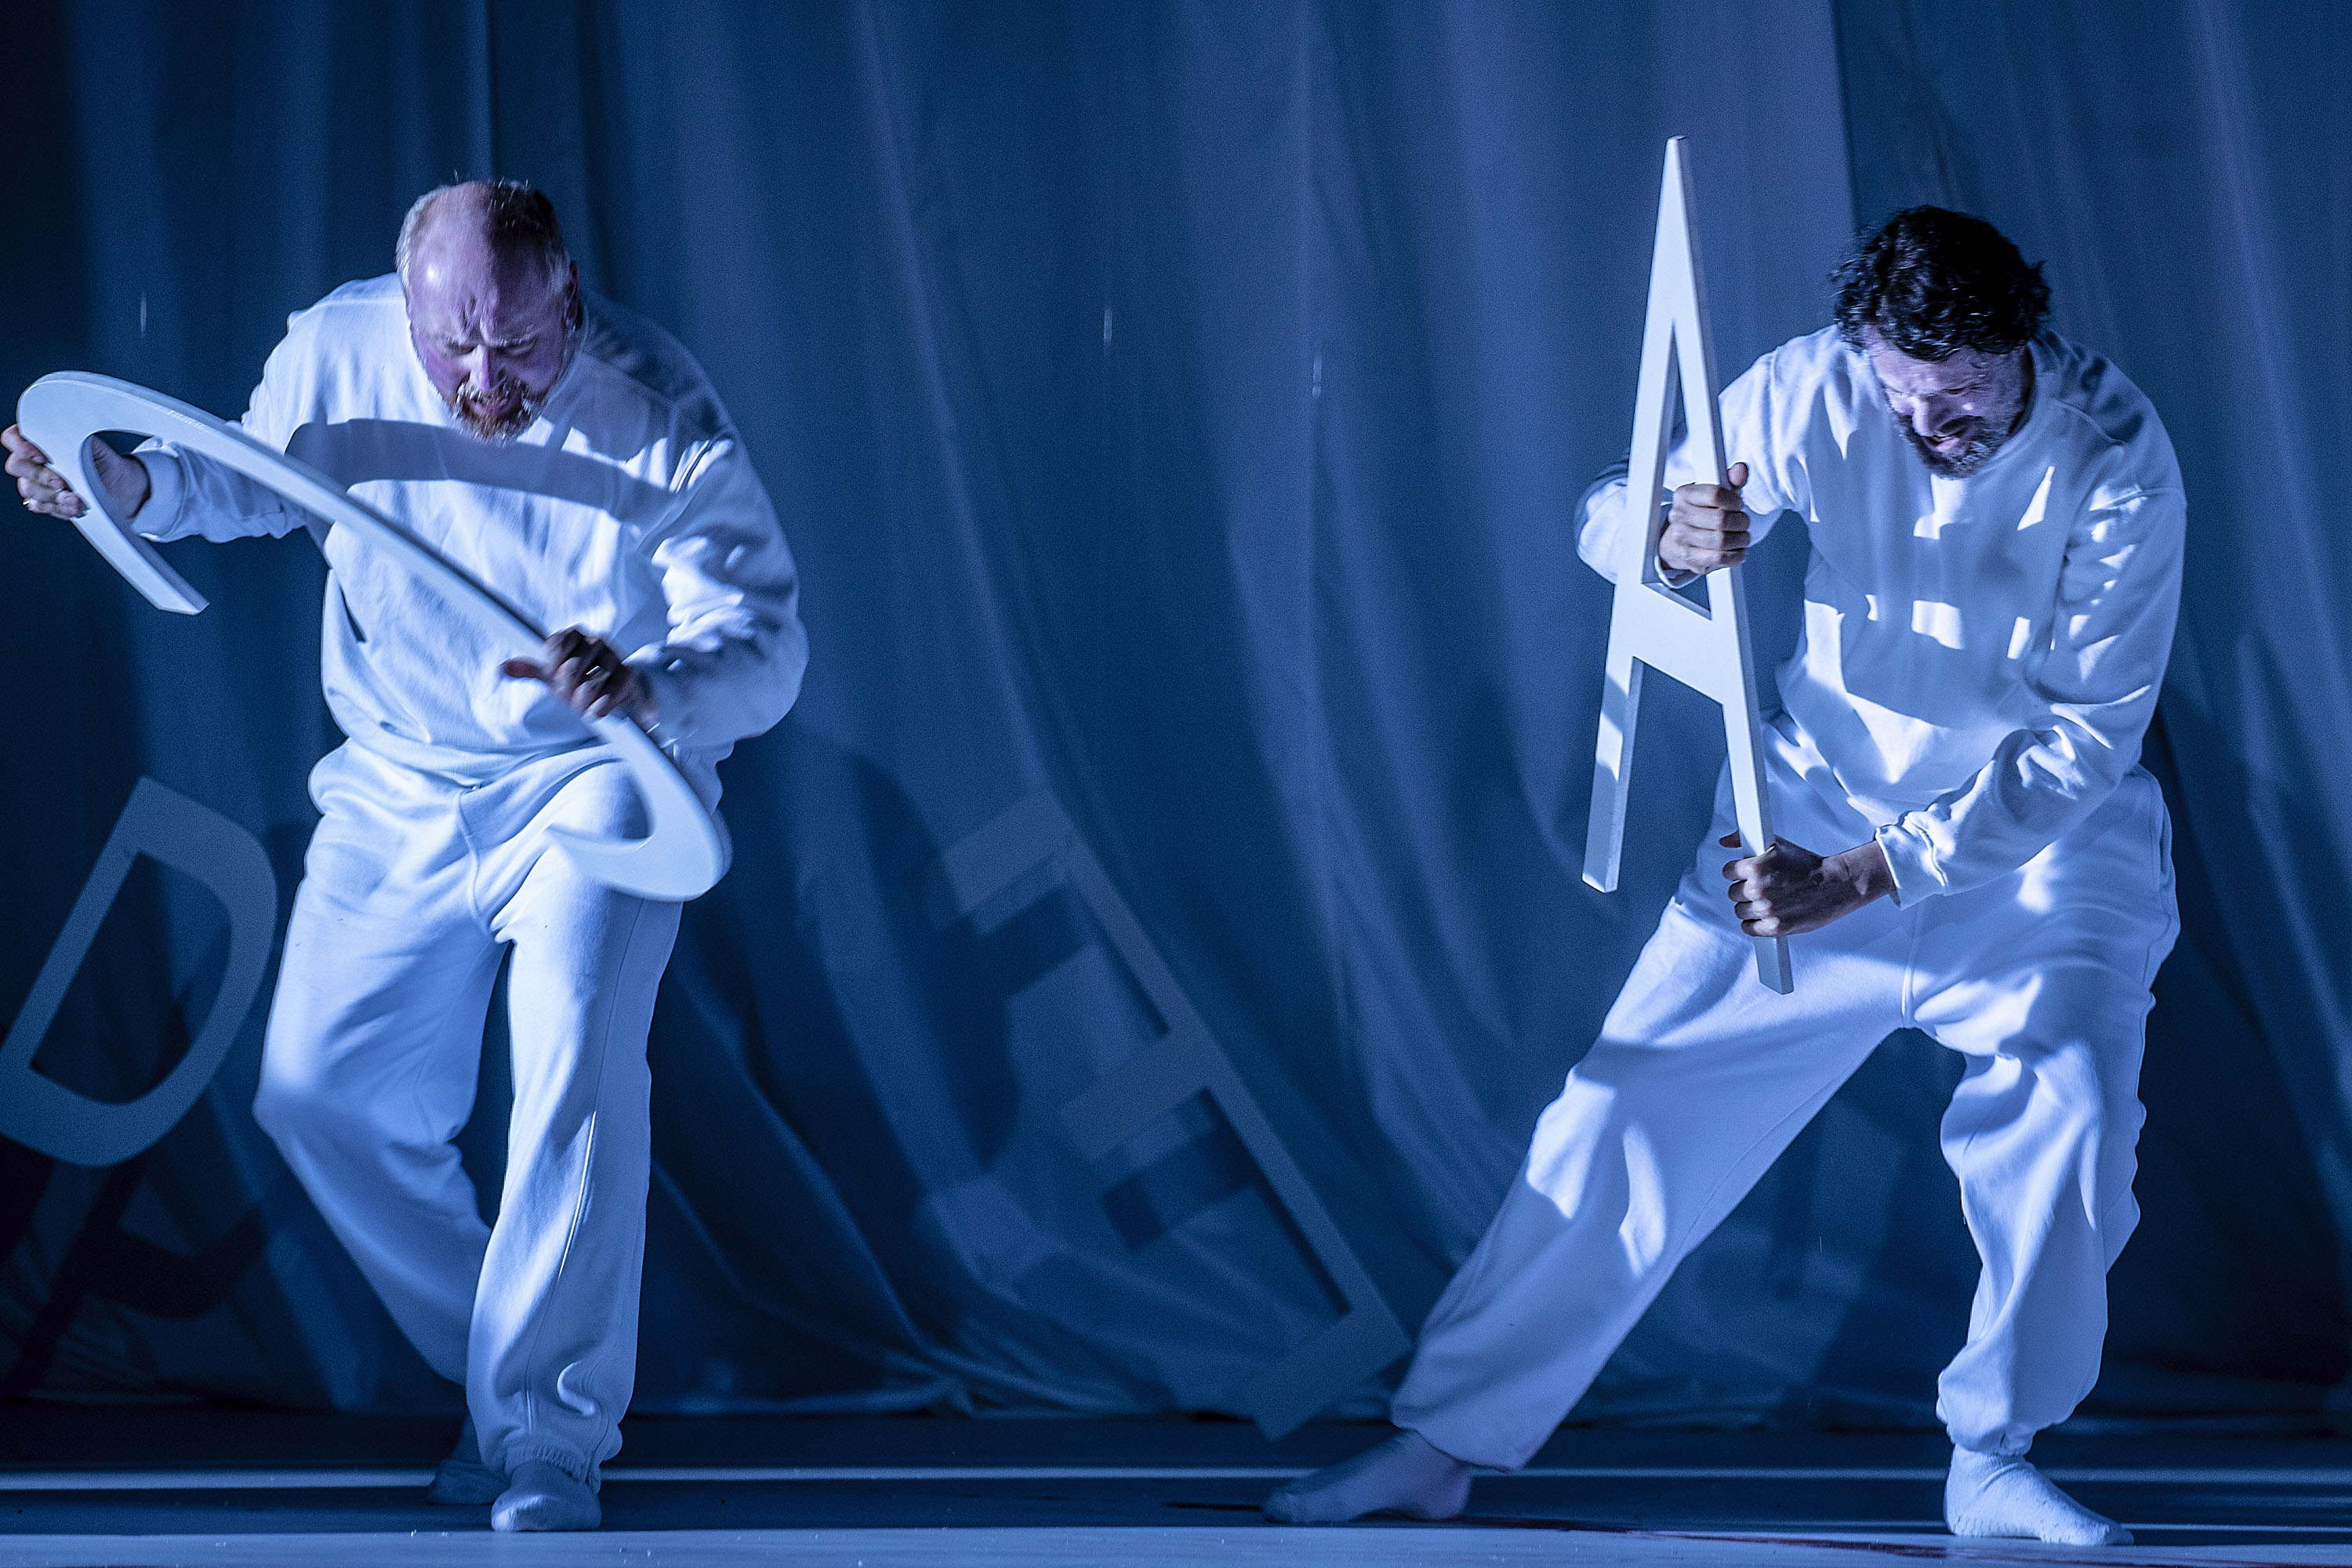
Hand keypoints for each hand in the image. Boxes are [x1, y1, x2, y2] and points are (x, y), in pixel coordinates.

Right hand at [3, 424, 149, 520]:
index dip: (19, 445)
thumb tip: (61, 430)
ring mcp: (37, 482)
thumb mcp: (90, 444)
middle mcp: (33, 461)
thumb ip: (71, 436)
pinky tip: (73, 505)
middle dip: (40, 475)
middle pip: (17, 466)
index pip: (12, 438)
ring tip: (75, 497)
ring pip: (28, 489)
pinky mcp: (46, 502)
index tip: (40, 455)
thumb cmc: (102, 461)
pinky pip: (39, 506)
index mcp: (39, 441)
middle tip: (61, 481)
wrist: (119, 486)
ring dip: (52, 495)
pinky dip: (58, 507)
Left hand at [500, 627, 650, 720]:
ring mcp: (614, 656)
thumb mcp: (553, 675)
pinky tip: (597, 709)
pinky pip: (609, 695)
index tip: (555, 677)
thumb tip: (504, 668)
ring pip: (589, 686)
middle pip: (570, 669)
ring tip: (584, 704)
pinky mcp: (628, 675)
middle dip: (567, 690)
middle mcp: (596, 640)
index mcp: (574, 635)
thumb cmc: (581, 681)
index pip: (554, 646)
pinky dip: (599, 708)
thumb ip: (530, 669)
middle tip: (571, 695)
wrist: (616, 692)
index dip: (552, 668)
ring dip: (582, 703)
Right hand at [1661, 460, 1749, 574]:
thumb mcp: (1716, 493)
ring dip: (1740, 539)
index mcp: (1683, 494)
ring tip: (1742, 537)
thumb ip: (1731, 480)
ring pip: (1722, 541)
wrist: (1681, 540)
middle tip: (1743, 522)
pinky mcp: (1690, 558)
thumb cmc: (1703, 513)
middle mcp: (1678, 516)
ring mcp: (1682, 539)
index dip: (1734, 501)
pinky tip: (1738, 549)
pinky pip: (1720, 558)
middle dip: (1741, 522)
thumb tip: (1741, 469)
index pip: (1715, 494)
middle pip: (1721, 520)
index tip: (1738, 505)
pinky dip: (1736, 555)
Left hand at [1719, 832, 1892, 936]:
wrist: (1836, 884)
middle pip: (1733, 893)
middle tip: (1763, 888)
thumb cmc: (1808, 865)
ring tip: (1768, 900)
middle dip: (1745, 890)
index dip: (1738, 873)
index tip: (1747, 875)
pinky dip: (1755, 925)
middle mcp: (1758, 888)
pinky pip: (1749, 928)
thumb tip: (1725, 840)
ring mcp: (1766, 909)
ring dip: (1750, 907)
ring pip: (1740, 911)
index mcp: (1756, 867)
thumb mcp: (1777, 845)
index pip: (1728, 872)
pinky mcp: (1776, 927)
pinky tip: (1766, 916)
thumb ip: (1745, 841)